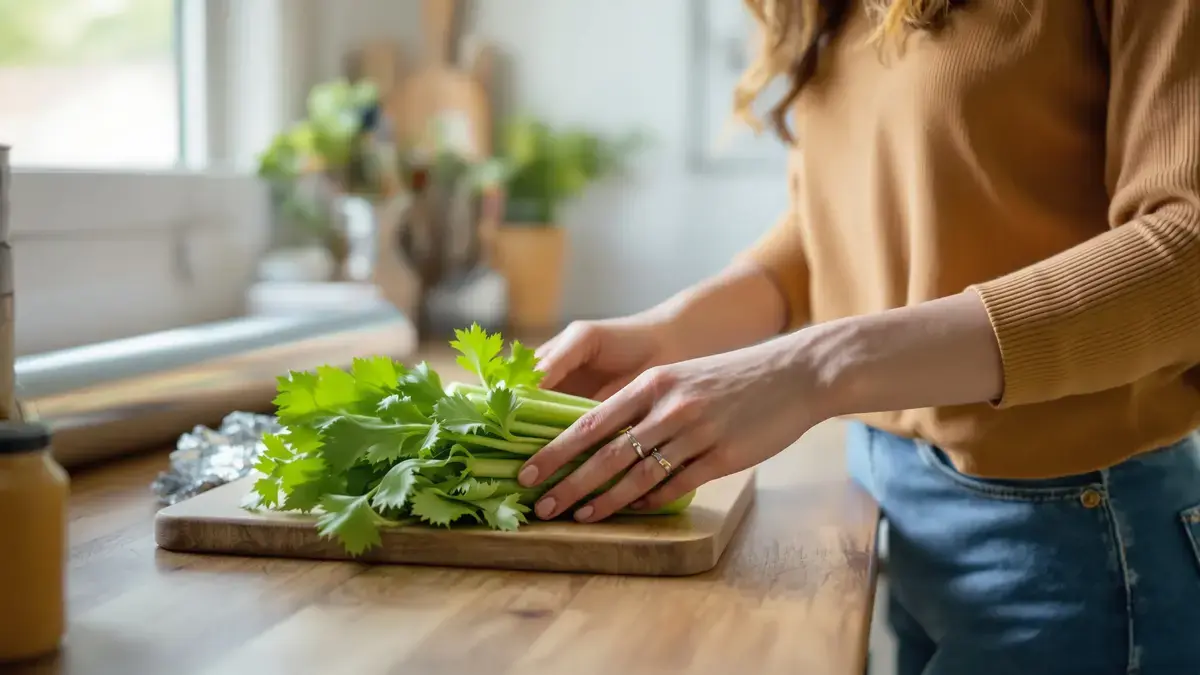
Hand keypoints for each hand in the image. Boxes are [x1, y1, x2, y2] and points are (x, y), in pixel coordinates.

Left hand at [518, 334, 831, 522]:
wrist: (795, 373)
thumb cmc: (733, 375)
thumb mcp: (681, 376)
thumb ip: (643, 401)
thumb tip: (601, 434)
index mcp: (652, 383)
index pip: (590, 421)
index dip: (554, 451)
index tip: (526, 472)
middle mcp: (668, 407)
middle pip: (605, 453)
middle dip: (568, 483)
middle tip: (539, 506)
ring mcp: (696, 433)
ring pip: (638, 475)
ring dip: (603, 500)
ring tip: (577, 517)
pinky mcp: (722, 457)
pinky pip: (677, 485)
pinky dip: (650, 501)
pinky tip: (631, 512)